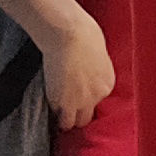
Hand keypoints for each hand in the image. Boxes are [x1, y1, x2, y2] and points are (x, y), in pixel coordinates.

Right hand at [35, 12, 115, 130]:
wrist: (69, 33)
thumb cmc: (82, 32)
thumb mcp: (97, 52)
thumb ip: (94, 67)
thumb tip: (86, 68)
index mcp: (107, 83)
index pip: (97, 101)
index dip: (84, 99)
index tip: (75, 95)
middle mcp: (96, 96)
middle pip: (86, 118)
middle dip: (76, 113)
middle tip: (65, 107)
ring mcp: (79, 102)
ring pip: (70, 123)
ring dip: (63, 118)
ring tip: (54, 113)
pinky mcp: (62, 103)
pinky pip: (57, 117)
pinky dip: (52, 113)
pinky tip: (48, 105)